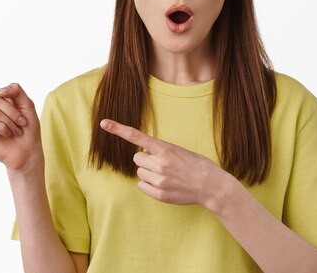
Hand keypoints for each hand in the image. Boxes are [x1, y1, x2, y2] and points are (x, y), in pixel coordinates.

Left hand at [100, 119, 232, 208]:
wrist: (212, 185)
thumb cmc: (197, 165)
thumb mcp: (180, 150)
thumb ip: (160, 151)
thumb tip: (143, 155)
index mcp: (165, 148)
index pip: (137, 136)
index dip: (118, 129)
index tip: (104, 123)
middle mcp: (160, 163)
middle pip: (137, 158)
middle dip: (146, 159)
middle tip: (162, 163)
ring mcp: (159, 180)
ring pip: (139, 172)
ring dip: (148, 172)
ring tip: (167, 174)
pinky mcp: (159, 194)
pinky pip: (142, 186)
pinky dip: (149, 185)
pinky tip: (164, 184)